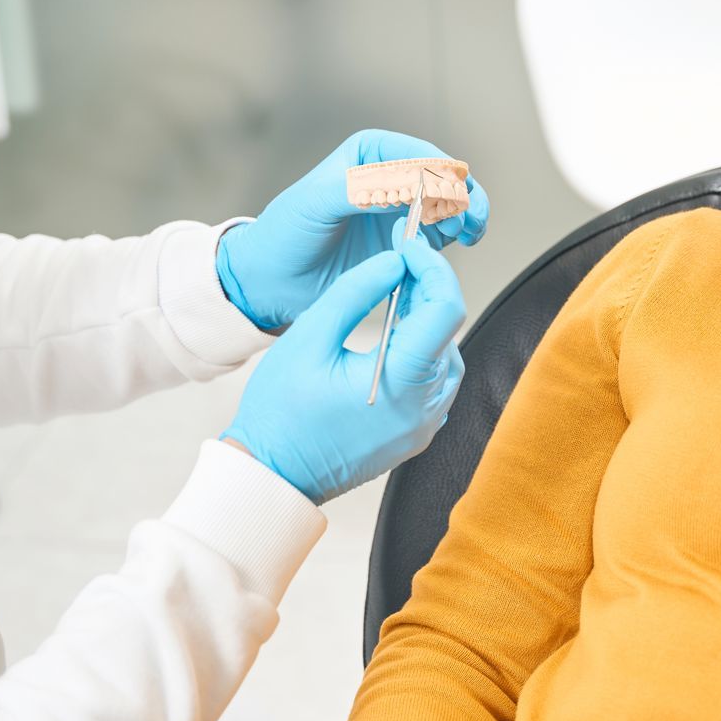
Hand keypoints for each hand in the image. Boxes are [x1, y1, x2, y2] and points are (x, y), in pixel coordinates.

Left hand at [214, 129, 489, 330]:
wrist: (273, 282)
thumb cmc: (285, 234)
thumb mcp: (316, 202)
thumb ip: (360, 190)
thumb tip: (405, 187)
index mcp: (371, 153)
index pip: (418, 155)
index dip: (439, 174)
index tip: (446, 197)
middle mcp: (393, 177)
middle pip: (445, 177)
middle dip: (461, 195)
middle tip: (464, 219)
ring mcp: (405, 211)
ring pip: (453, 204)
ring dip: (465, 216)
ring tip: (461, 234)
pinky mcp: (410, 243)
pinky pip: (445, 235)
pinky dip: (456, 239)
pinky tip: (452, 247)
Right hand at [223, 221, 465, 503]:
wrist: (272, 473)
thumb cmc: (280, 412)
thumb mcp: (310, 336)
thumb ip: (356, 292)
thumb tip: (394, 264)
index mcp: (401, 385)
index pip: (445, 310)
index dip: (432, 268)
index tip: (409, 247)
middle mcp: (424, 410)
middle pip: (448, 332)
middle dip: (427, 289)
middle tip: (398, 261)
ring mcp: (424, 427)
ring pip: (447, 357)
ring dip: (427, 322)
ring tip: (395, 296)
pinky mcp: (416, 435)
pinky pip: (435, 385)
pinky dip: (422, 353)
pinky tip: (395, 337)